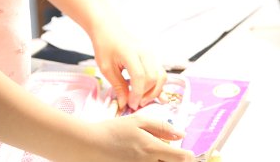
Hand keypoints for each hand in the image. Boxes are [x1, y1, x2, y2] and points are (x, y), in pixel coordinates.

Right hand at [74, 114, 194, 161]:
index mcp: (152, 149)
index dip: (189, 156)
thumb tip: (182, 134)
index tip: (187, 152)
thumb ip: (161, 127)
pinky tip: (145, 158)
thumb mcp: (137, 121)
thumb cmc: (113, 130)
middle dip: (176, 161)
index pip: (182, 158)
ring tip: (155, 155)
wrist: (90, 146)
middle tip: (170, 154)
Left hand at [89, 20, 165, 111]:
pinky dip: (157, 84)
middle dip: (147, 94)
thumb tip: (125, 104)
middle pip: (154, 78)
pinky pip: (160, 72)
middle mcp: (145, 52)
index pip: (140, 77)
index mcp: (131, 53)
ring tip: (142, 99)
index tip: (131, 104)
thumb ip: (118, 86)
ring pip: (161, 76)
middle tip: (135, 104)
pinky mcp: (152, 56)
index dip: (137, 94)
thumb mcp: (106, 68)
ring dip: (154, 91)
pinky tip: (151, 94)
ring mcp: (151, 53)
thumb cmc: (105, 46)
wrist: (109, 28)